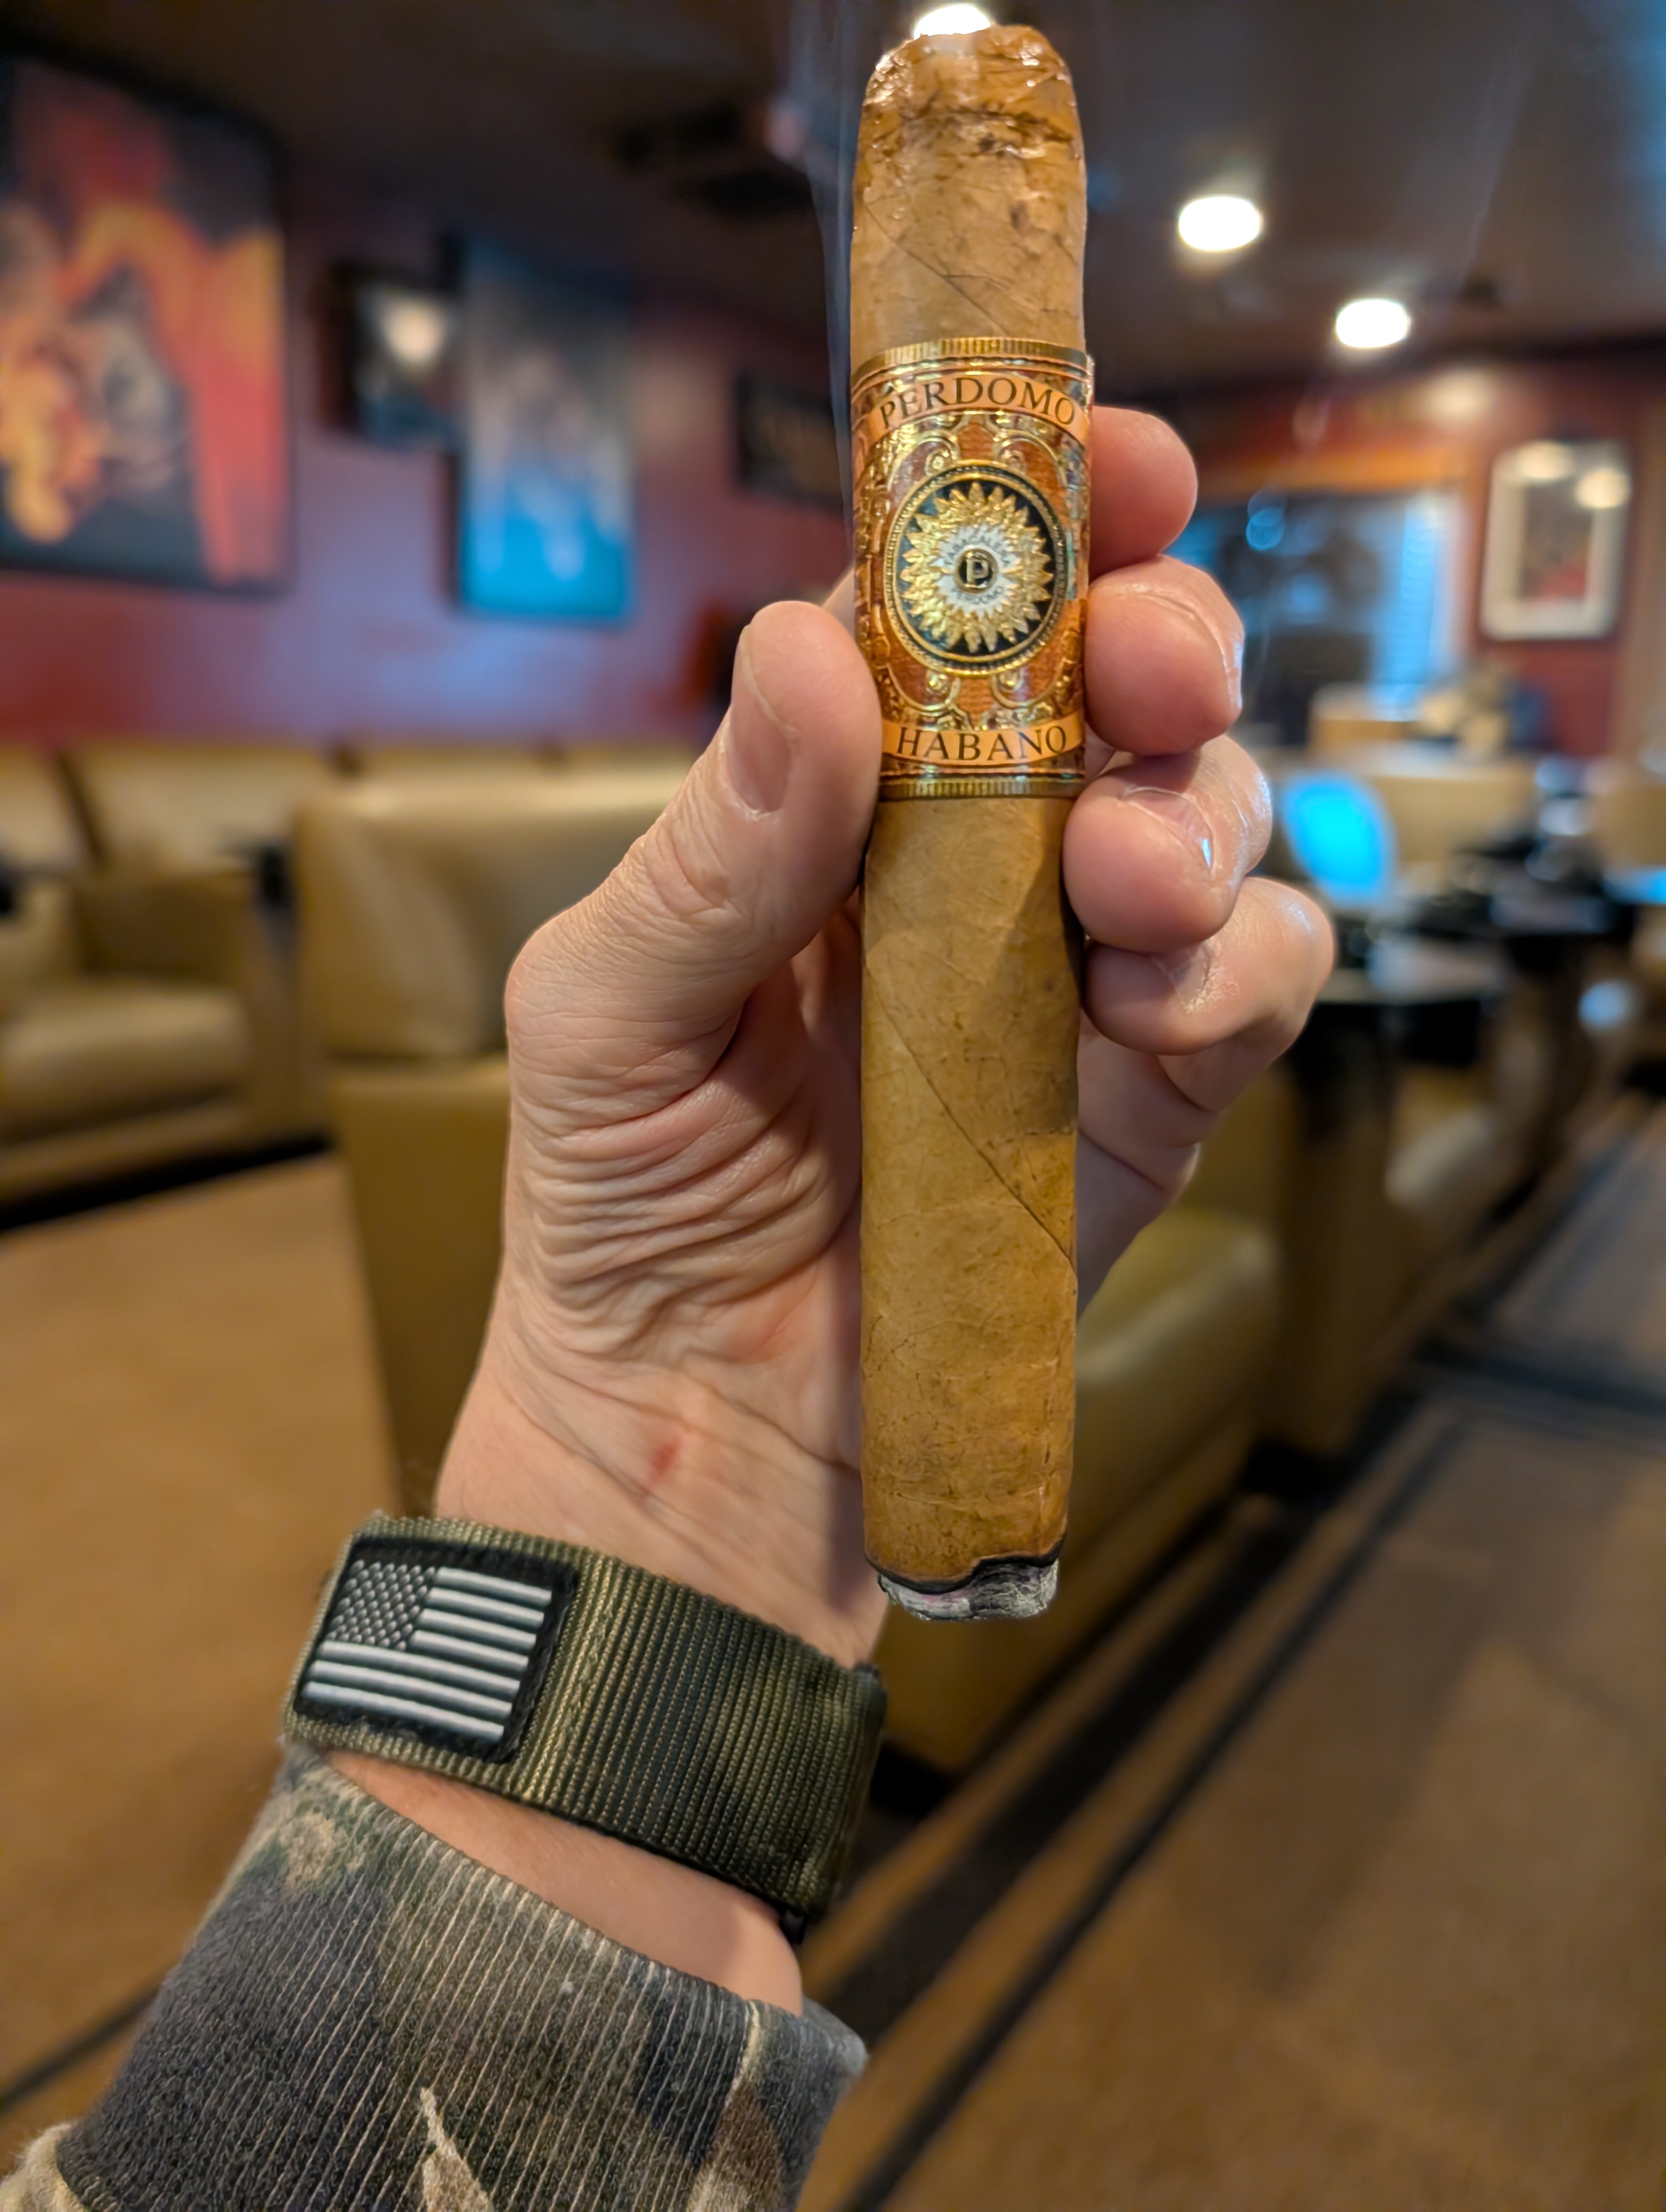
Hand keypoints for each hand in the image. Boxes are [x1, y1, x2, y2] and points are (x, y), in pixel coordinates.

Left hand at [345, 408, 1331, 2006]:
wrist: (695, 1429)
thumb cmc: (621, 1202)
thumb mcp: (607, 1009)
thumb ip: (715, 846)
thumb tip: (810, 650)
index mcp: (837, 800)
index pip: (959, 612)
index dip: (1043, 515)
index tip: (1109, 461)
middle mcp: (971, 861)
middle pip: (1122, 685)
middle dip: (1161, 639)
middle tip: (1141, 665)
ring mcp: (1072, 971)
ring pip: (1216, 811)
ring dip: (1197, 808)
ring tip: (1118, 885)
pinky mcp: (1148, 1090)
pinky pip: (1256, 979)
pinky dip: (1237, 961)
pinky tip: (1153, 996)